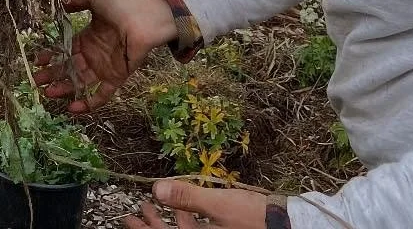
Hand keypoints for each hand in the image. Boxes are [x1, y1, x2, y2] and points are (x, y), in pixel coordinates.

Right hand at [32, 0, 176, 111]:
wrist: (146, 17)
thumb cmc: (122, 5)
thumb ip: (77, 1)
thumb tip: (61, 2)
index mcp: (88, 37)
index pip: (66, 50)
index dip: (52, 56)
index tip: (38, 60)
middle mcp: (95, 54)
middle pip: (70, 69)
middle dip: (53, 75)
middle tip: (37, 81)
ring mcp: (105, 67)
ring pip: (81, 83)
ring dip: (64, 89)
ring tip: (48, 93)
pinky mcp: (117, 77)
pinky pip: (101, 95)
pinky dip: (88, 103)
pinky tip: (72, 108)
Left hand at [124, 180, 269, 228]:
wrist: (283, 224)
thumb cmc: (252, 217)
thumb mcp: (217, 205)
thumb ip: (186, 197)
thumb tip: (156, 189)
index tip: (129, 218)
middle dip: (153, 224)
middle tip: (137, 212)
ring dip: (168, 221)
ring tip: (155, 206)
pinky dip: (187, 220)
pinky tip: (185, 209)